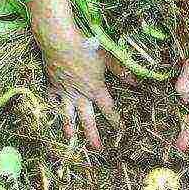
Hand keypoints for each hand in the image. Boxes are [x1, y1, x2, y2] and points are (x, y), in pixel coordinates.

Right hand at [43, 31, 132, 147]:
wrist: (59, 41)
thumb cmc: (86, 47)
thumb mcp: (108, 58)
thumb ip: (121, 71)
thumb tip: (137, 81)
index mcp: (95, 89)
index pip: (108, 109)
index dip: (115, 120)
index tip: (120, 131)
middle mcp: (80, 94)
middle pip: (87, 118)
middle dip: (92, 134)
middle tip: (96, 148)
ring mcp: (64, 91)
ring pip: (67, 113)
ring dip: (69, 126)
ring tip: (70, 138)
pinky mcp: (52, 84)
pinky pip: (52, 98)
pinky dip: (52, 105)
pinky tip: (53, 110)